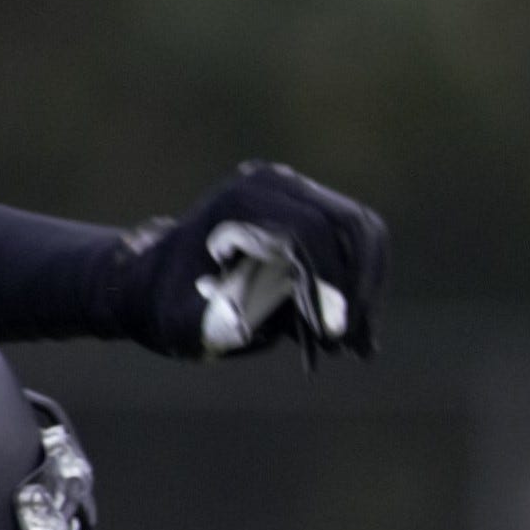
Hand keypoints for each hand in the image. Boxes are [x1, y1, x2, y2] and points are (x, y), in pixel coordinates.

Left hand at [131, 163, 387, 360]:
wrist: (159, 278)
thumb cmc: (169, 304)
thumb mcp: (183, 321)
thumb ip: (220, 321)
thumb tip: (263, 321)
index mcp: (241, 202)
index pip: (310, 232)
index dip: (331, 285)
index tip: (335, 336)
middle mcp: (273, 184)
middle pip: (350, 225)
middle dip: (360, 288)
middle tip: (356, 344)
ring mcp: (297, 190)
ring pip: (364, 232)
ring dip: (370, 288)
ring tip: (361, 344)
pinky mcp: (312, 206)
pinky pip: (359, 240)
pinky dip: (365, 283)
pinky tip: (358, 326)